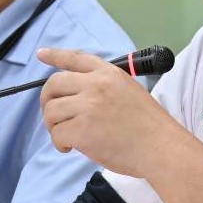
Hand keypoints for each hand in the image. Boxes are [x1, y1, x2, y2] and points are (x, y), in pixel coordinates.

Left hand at [37, 47, 184, 178]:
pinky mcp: (82, 129)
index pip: (75, 58)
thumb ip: (106, 88)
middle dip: (47, 101)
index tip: (41, 54)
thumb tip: (80, 97)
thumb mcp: (130, 91)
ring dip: (53, 126)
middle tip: (53, 117)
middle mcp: (96, 85)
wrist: (161, 148)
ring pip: (51, 111)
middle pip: (53, 84)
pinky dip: (60, 143)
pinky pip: (57, 134)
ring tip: (67, 137)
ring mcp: (88, 106)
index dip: (55, 55)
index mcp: (109, 73)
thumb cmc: (151, 127)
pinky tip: (70, 148)